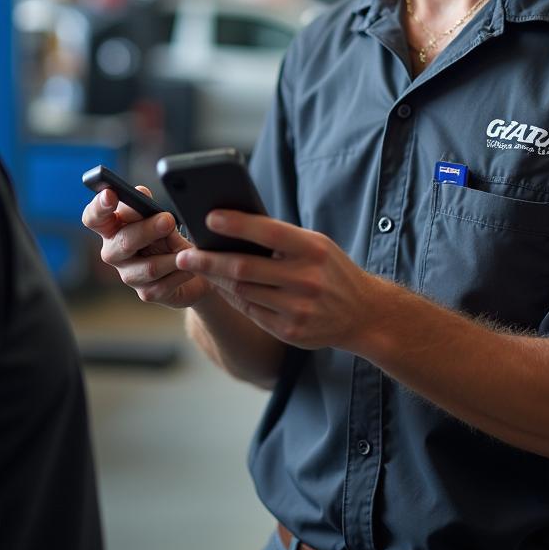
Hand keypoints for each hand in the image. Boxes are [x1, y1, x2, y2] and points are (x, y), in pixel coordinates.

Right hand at [81, 187, 210, 307]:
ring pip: (148, 267)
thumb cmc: (169, 234)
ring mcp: (129, 274)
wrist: (194, 265)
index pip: (93, 217)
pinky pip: (164, 284)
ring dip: (172, 257)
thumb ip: (146, 206)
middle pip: (122, 242)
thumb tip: (140, 193)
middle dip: (146, 230)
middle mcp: (114, 252)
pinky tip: (191, 266)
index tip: (110, 194)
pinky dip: (181, 273)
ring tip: (189, 250)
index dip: (99, 207)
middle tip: (168, 220)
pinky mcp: (147, 293)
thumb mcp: (160, 216)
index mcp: (112, 227)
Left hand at [175, 211, 376, 350]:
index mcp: (313, 249)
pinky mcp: (291, 332)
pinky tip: (219, 286)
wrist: (364, 313)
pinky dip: (232, 297)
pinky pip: (250, 312)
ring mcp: (298, 309)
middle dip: (208, 261)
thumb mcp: (315, 245)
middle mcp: (306, 279)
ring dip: (215, 279)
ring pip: (242, 291)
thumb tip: (231, 226)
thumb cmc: (331, 269)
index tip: (208, 217)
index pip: (268, 232)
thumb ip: (280, 238)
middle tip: (184, 254)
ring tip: (196, 268)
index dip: (236, 224)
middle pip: (244, 268)